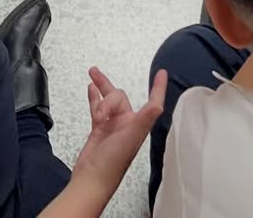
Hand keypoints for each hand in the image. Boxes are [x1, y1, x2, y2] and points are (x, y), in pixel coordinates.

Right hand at [71, 69, 167, 199]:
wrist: (91, 180)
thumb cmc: (112, 165)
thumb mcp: (130, 138)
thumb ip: (144, 119)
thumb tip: (158, 105)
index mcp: (138, 125)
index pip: (152, 103)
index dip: (158, 88)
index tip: (162, 74)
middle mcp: (126, 124)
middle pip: (119, 96)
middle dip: (108, 91)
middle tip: (96, 75)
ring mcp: (112, 125)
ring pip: (108, 99)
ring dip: (101, 89)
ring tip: (92, 75)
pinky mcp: (99, 128)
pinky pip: (97, 107)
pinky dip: (95, 97)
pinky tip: (91, 89)